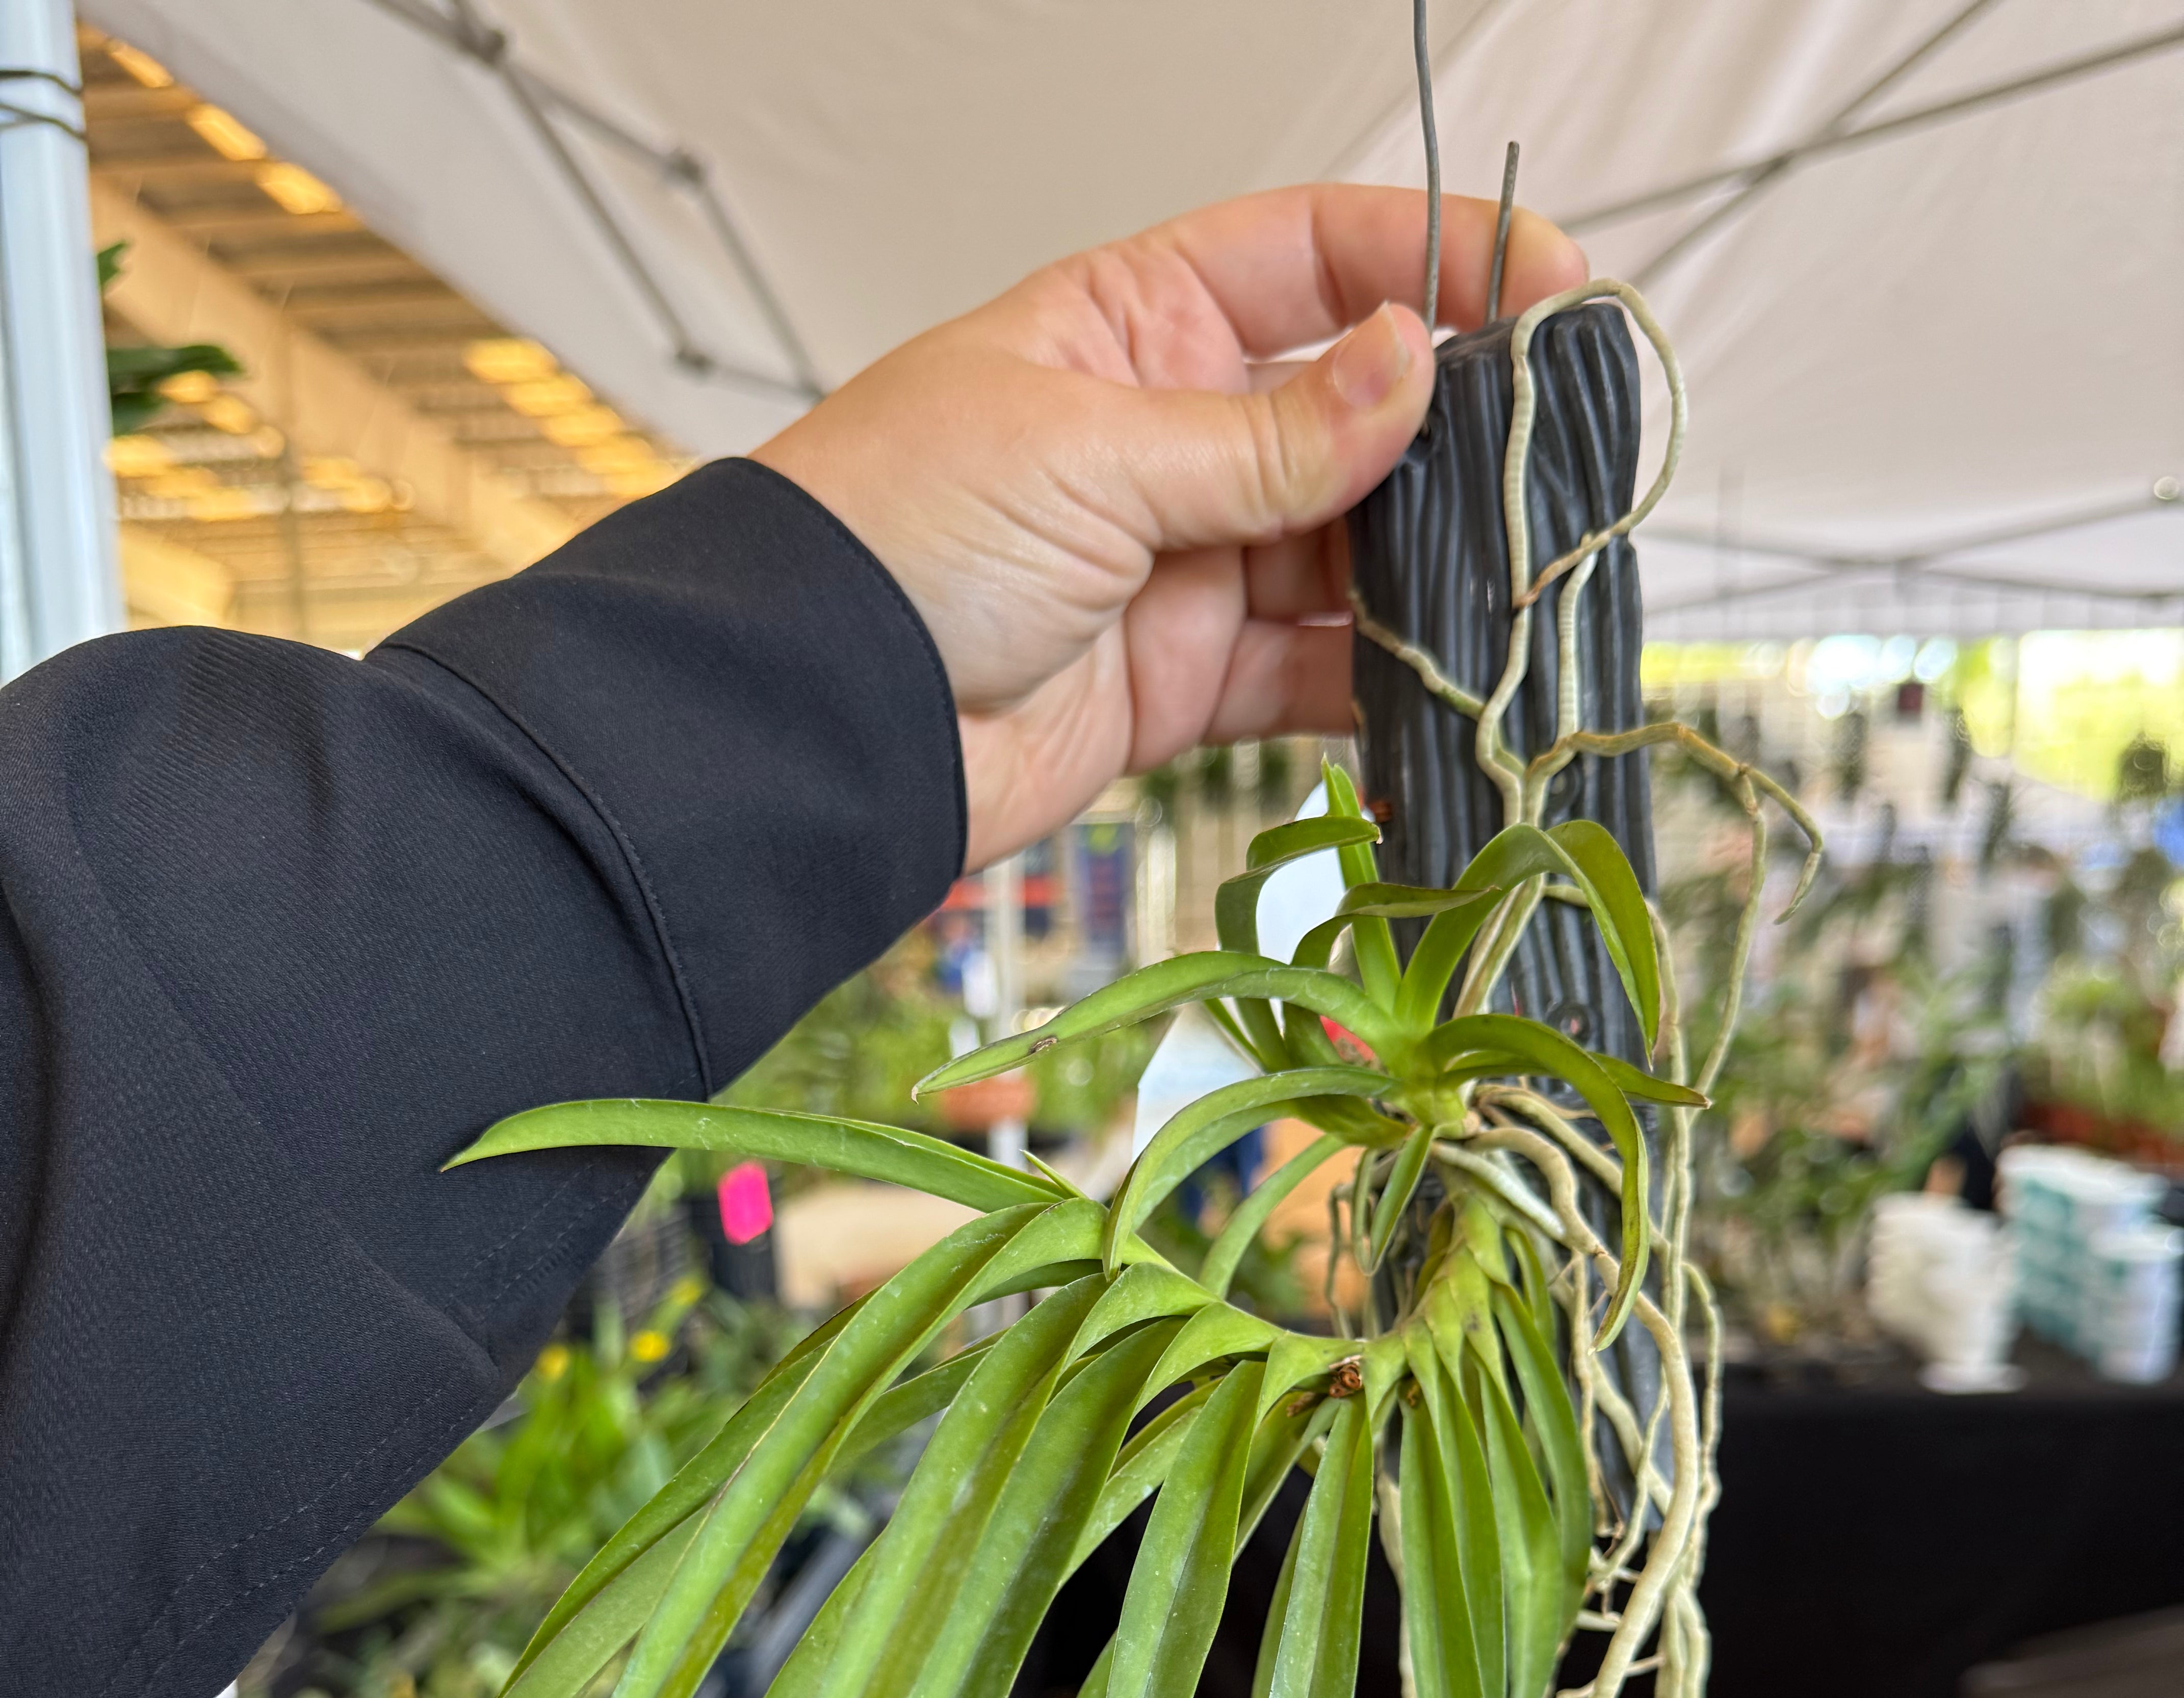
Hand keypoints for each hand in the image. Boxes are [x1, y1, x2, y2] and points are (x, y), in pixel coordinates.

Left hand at [752, 184, 1584, 871]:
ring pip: (1349, 556)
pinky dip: (1380, 686)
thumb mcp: (1091, 452)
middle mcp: (1171, 436)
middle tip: (1550, 464)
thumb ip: (1265, 436)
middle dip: (1454, 441)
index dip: (1436, 259)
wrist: (815, 718)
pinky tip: (1446, 685)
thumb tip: (1412, 368)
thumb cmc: (895, 534)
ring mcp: (1185, 563)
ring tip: (1513, 588)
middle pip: (1355, 415)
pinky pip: (1312, 674)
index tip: (1548, 288)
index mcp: (1137, 326)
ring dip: (1430, 574)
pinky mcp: (1185, 683)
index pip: (1316, 256)